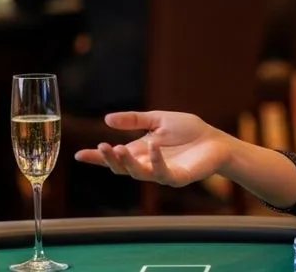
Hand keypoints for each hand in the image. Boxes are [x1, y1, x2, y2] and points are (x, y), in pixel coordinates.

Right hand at [74, 111, 232, 186]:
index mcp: (141, 151)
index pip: (115, 157)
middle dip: (109, 159)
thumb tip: (106, 118)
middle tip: (102, 147)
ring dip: (127, 162)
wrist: (215, 141)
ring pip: (138, 173)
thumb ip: (135, 120)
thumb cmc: (189, 131)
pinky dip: (155, 160)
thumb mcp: (158, 120)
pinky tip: (152, 146)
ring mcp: (161, 173)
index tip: (79, 155)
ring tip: (118, 148)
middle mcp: (147, 164)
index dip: (97, 158)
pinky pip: (162, 172)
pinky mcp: (177, 177)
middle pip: (121, 168)